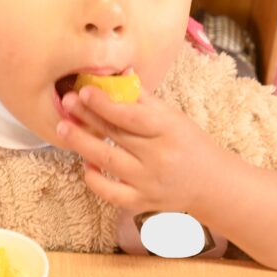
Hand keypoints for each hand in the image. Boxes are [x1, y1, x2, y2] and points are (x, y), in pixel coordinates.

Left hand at [54, 85, 230, 216]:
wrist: (211, 184)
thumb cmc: (190, 144)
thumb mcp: (173, 117)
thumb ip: (144, 99)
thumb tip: (120, 74)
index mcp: (169, 130)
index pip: (131, 115)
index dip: (104, 103)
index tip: (84, 91)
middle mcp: (158, 157)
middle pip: (115, 135)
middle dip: (86, 118)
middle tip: (66, 104)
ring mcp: (148, 182)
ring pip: (107, 161)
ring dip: (81, 143)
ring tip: (64, 128)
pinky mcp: (141, 202)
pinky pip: (109, 193)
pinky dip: (94, 179)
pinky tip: (85, 164)